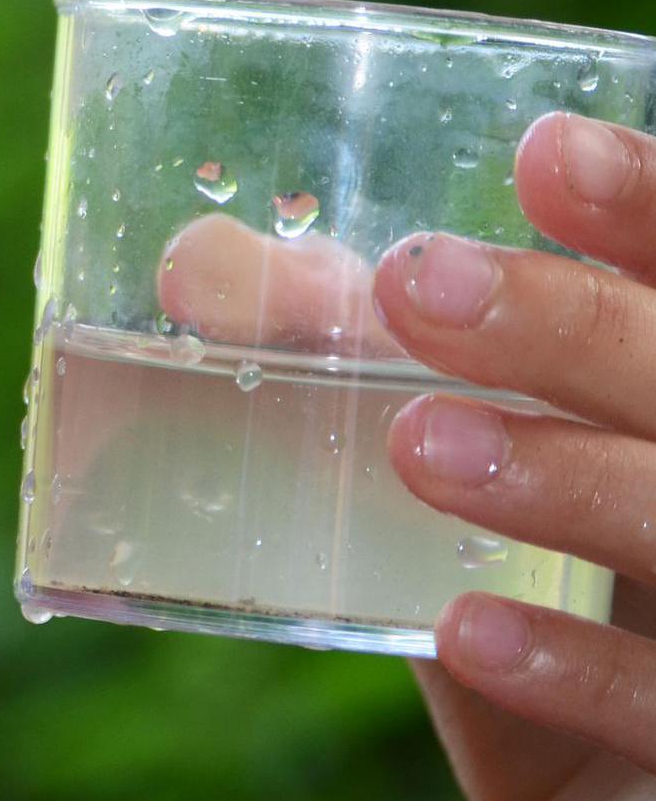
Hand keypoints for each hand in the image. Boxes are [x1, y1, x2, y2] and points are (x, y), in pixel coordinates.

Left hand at [371, 112, 655, 794]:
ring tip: (418, 441)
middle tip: (418, 282)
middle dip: (572, 326)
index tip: (544, 149)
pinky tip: (465, 627)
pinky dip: (574, 664)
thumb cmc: (539, 637)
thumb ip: (357, 395)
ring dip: (566, 476)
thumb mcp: (453, 517)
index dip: (649, 212)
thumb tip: (202, 266)